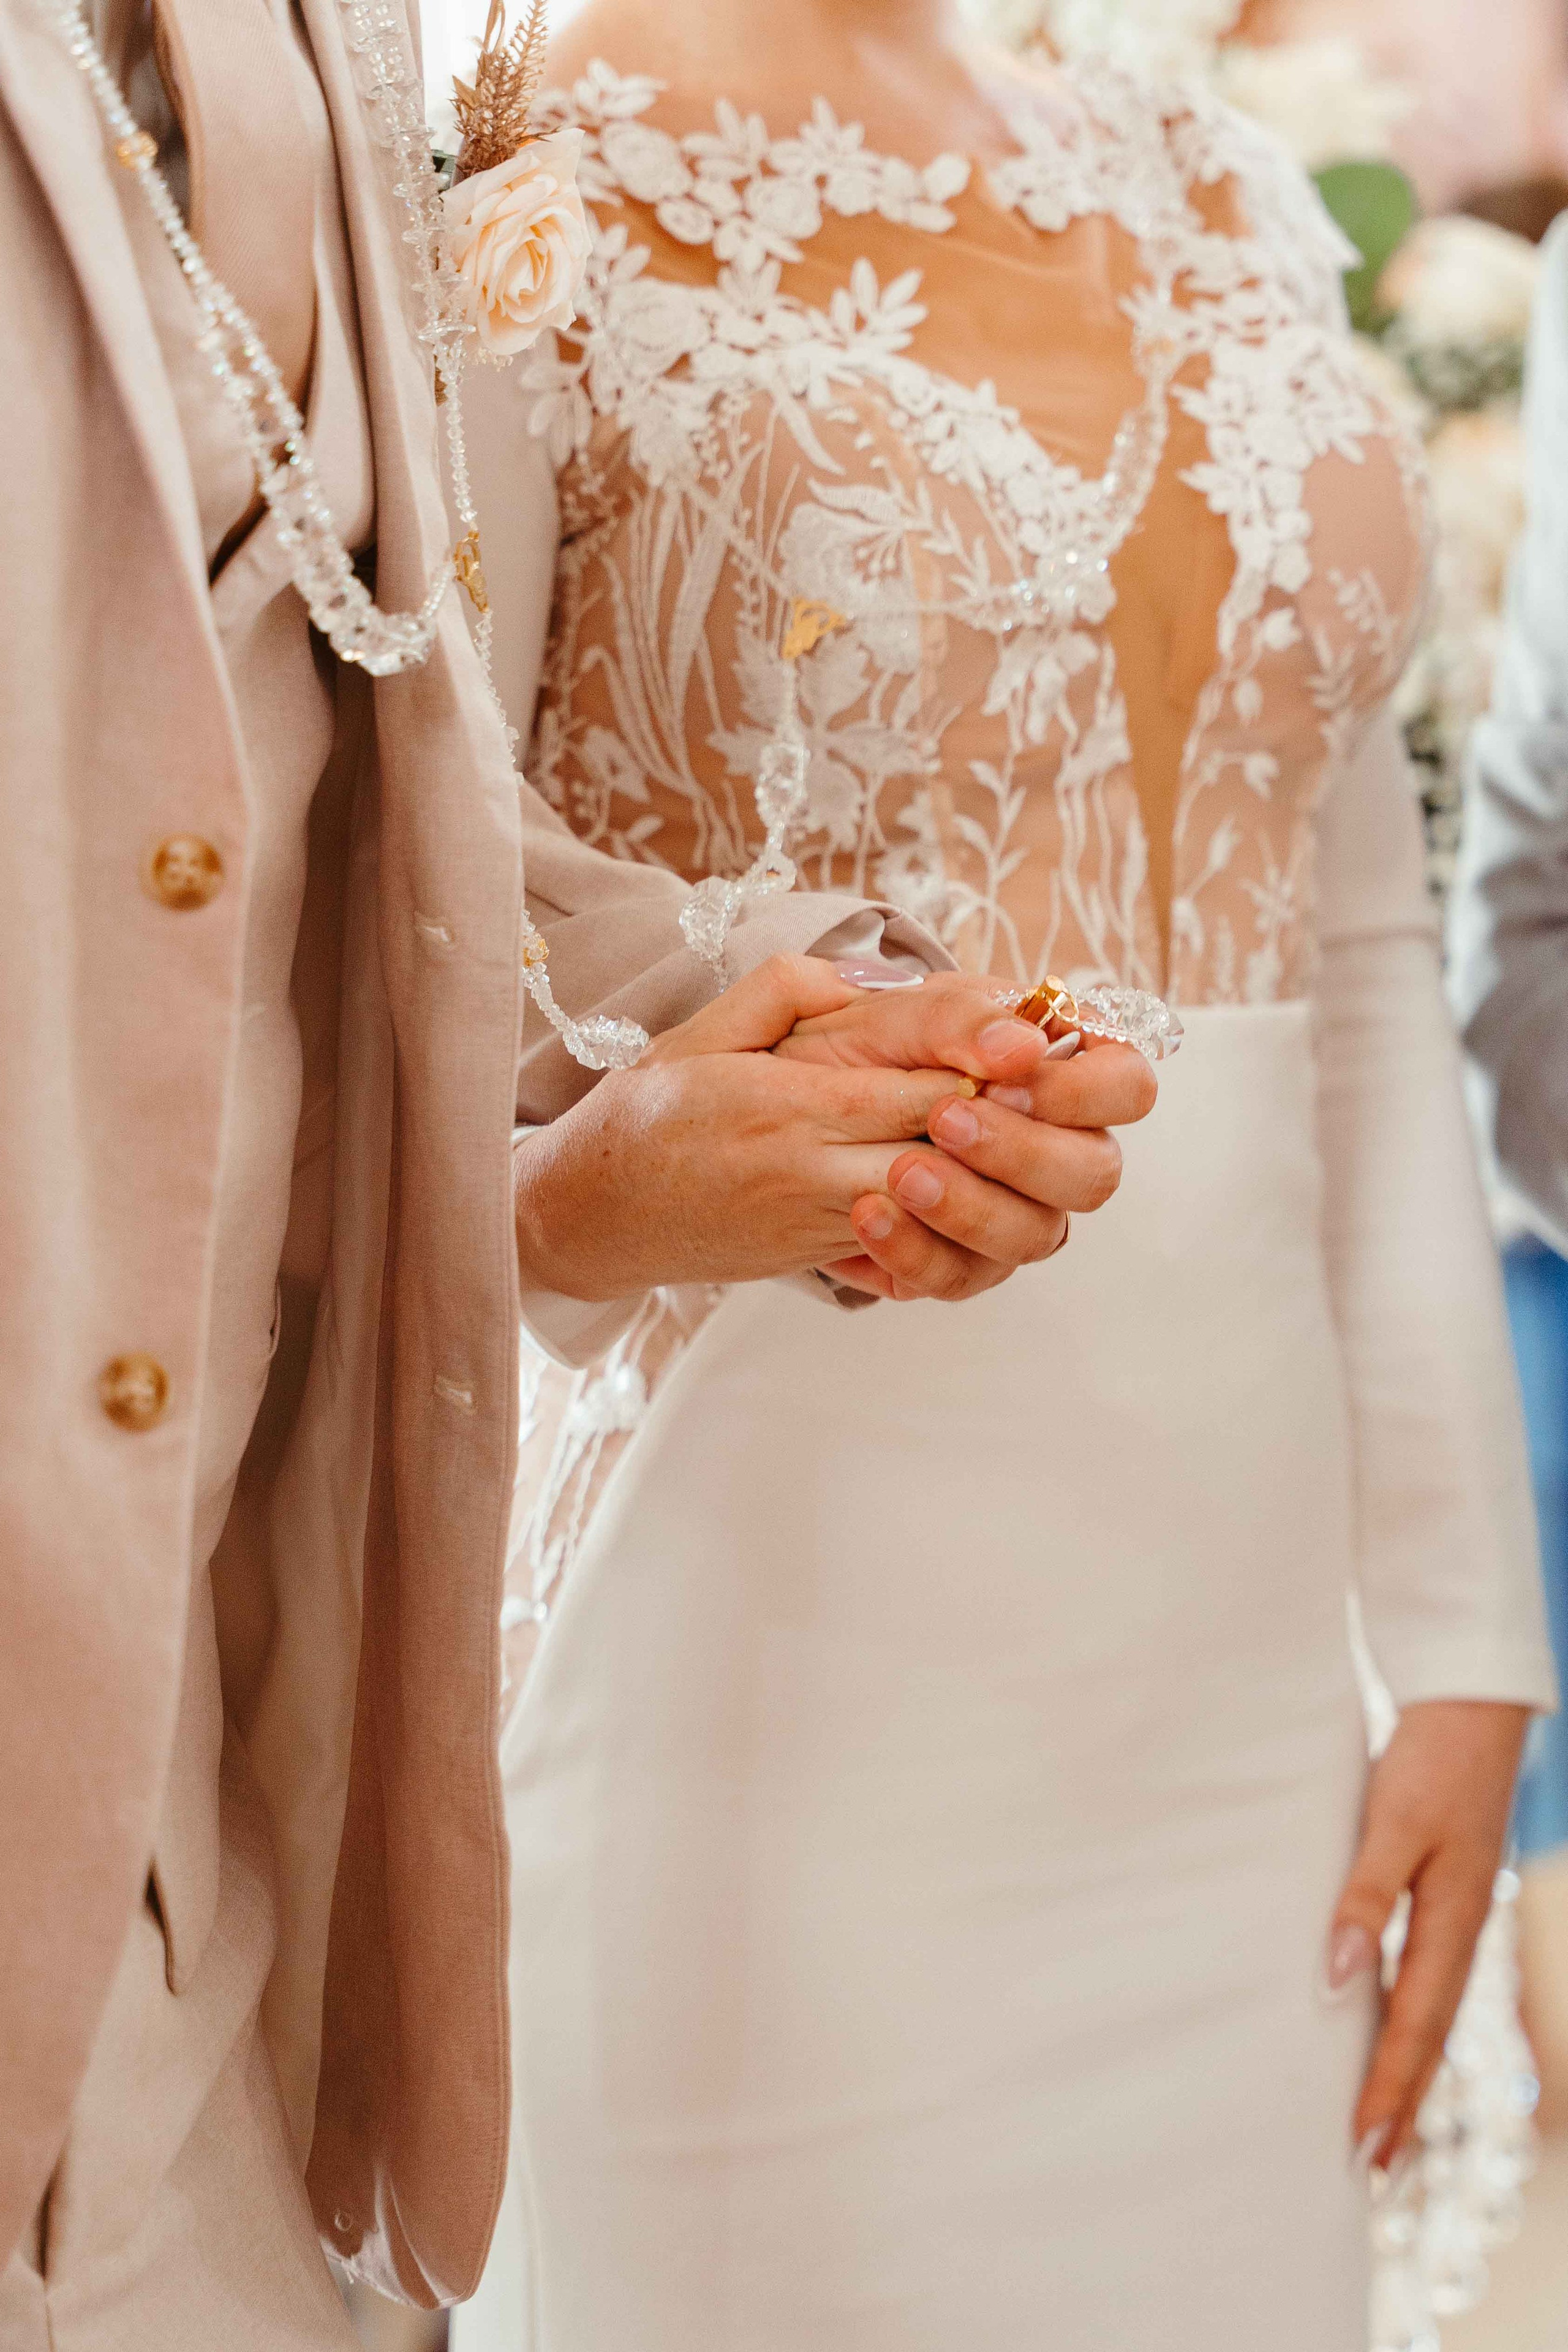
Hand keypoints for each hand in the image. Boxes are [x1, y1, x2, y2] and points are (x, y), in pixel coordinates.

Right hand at [514, 957, 1116, 1302]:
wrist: (589, 1215)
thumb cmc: (645, 1114)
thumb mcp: (704, 1030)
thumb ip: (786, 989)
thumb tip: (867, 972)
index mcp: (789, 1110)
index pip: (923, 1095)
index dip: (989, 1075)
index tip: (1031, 1050)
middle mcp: (813, 1176)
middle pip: (947, 1159)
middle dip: (1004, 1130)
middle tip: (1049, 1095)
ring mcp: (818, 1226)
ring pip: (938, 1211)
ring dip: (985, 1181)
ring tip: (1018, 1139)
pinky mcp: (817, 1257)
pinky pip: (905, 1248)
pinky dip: (946, 1219)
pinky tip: (971, 1185)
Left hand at [775, 970, 1157, 1298]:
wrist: (800, 1098)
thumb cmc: (867, 1044)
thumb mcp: (898, 1013)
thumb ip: (959, 1019)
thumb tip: (1024, 1046)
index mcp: (1060, 1073)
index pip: (1126, 1087)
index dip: (1081, 1093)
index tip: (1002, 1081)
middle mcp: (1055, 1149)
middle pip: (1095, 1174)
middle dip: (1022, 1152)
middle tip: (943, 1120)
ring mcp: (1017, 1212)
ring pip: (1035, 1235)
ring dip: (969, 1207)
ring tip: (898, 1172)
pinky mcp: (964, 1260)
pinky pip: (963, 1276)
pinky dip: (914, 1251)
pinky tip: (867, 1217)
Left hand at [1327, 1698, 1528, 2175]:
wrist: (1471, 1702)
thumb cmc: (1429, 1758)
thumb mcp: (1393, 1824)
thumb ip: (1365, 1898)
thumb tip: (1340, 1979)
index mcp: (1454, 1920)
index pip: (1414, 2026)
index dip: (1388, 2090)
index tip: (1363, 2150)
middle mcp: (1461, 1926)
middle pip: (1428, 2032)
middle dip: (1401, 2101)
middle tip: (1371, 2168)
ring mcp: (1458, 1910)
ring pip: (1430, 2007)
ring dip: (1404, 2066)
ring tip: (1381, 2121)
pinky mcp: (1445, 1888)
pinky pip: (1426, 1971)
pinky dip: (1407, 2014)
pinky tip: (1385, 2026)